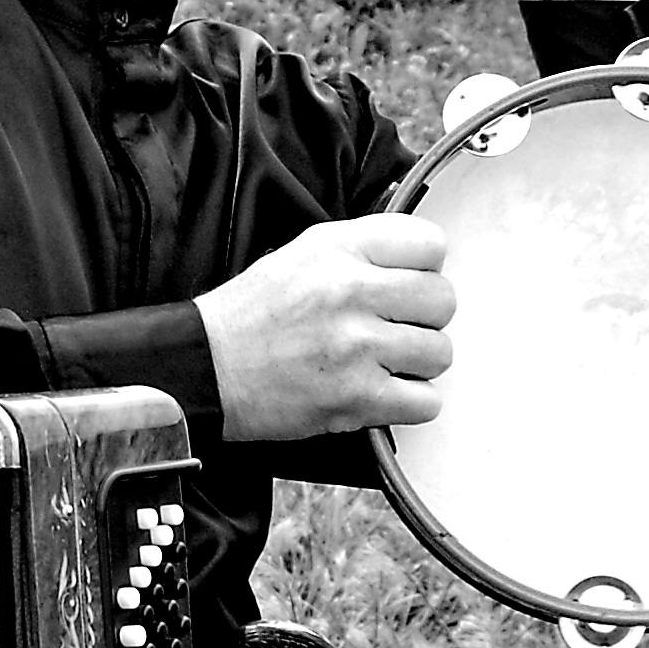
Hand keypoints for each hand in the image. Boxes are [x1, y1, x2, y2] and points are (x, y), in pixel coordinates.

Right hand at [195, 213, 455, 443]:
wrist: (205, 369)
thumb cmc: (250, 317)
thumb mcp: (301, 254)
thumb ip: (360, 250)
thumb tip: (419, 259)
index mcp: (337, 249)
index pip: (430, 244)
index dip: (424, 268)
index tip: (406, 284)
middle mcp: (350, 291)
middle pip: (443, 299)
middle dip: (425, 317)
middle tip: (396, 327)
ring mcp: (356, 347)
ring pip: (440, 352)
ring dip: (418, 363)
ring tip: (384, 362)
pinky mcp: (356, 398)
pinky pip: (427, 402)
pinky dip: (411, 403)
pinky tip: (383, 392)